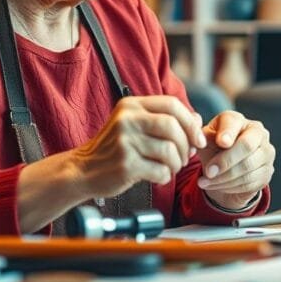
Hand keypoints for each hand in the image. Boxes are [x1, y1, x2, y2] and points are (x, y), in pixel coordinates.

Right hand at [68, 96, 205, 198]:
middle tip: (185, 157)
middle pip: (173, 126)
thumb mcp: (135, 126)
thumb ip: (165, 120)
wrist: (83, 170)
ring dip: (177, 164)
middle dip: (186, 145)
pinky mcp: (125, 164)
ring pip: (169, 150)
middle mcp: (127, 119)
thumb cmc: (115, 148)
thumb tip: (197, 119)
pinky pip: (160, 170)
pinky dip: (165, 176)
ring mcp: (124, 141)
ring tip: (170, 168)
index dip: (190, 122)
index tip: (198, 139)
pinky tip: (158, 177)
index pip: (172, 104)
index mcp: (131, 105)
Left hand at [196, 111, 274, 210]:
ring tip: (204, 182)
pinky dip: (230, 187)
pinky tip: (216, 186)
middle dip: (225, 161)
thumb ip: (201, 137)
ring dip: (223, 178)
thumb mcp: (204, 141)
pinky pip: (249, 182)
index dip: (228, 133)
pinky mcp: (266, 172)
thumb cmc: (214, 148)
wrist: (225, 168)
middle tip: (208, 172)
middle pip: (246, 146)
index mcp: (239, 120)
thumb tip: (198, 139)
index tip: (221, 142)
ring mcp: (266, 153)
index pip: (235, 123)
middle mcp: (258, 133)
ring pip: (247, 168)